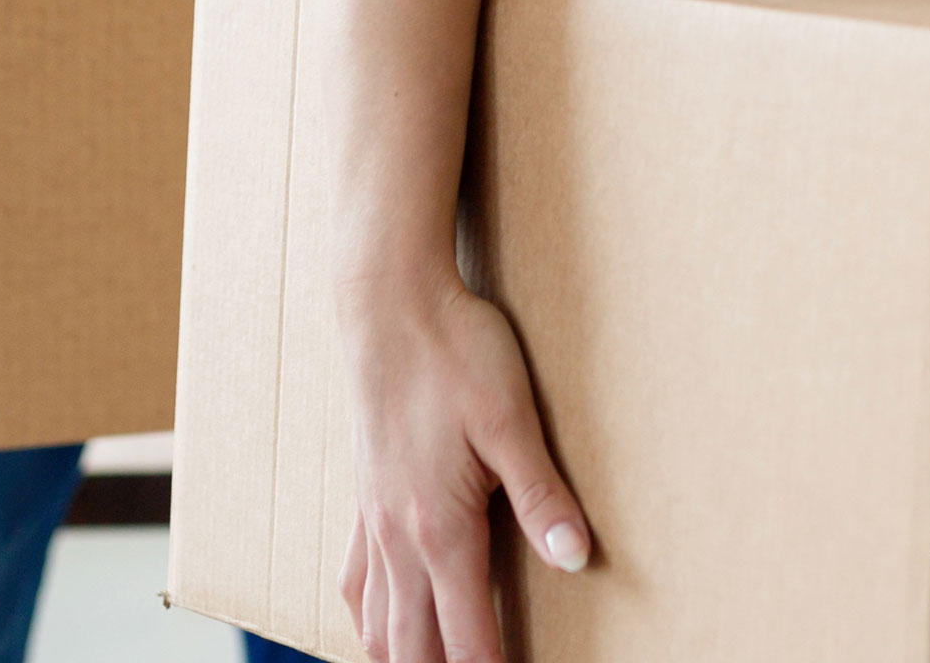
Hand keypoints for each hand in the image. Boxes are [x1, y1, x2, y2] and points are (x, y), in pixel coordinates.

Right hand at [338, 274, 589, 662]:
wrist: (389, 301)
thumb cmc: (453, 351)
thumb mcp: (511, 420)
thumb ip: (542, 497)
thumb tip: (576, 559)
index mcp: (439, 528)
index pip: (467, 638)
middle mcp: (396, 536)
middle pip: (412, 646)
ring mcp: (371, 518)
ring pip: (376, 622)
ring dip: (401, 659)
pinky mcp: (361, 494)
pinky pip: (353, 580)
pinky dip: (368, 618)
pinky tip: (380, 623)